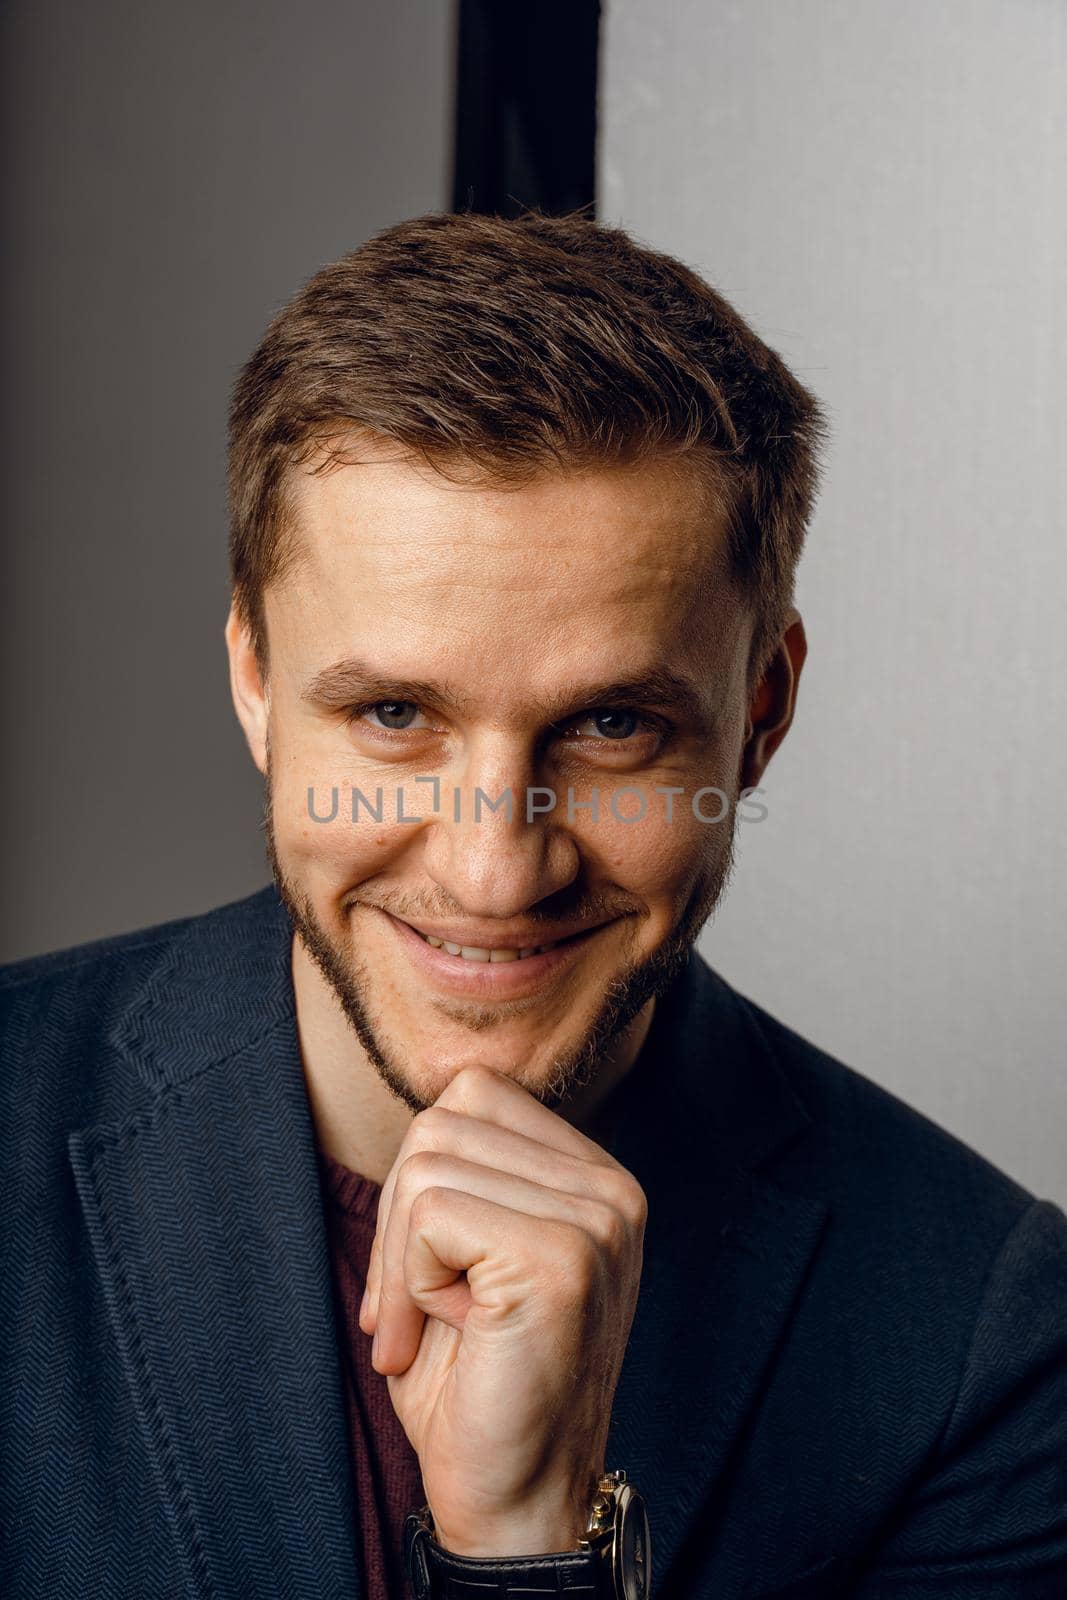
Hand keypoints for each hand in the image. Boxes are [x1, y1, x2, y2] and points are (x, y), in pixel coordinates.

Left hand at [358, 1064, 646, 1557]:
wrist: (516, 1501)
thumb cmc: (477, 1385)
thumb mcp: (469, 1255)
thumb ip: (465, 1173)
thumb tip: (424, 1100)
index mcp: (595, 1178)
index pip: (474, 1094)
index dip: (422, 1176)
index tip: (423, 1271)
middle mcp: (611, 1187)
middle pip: (442, 1120)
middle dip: (397, 1221)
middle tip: (414, 1313)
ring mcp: (596, 1218)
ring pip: (426, 1161)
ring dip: (402, 1258)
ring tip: (439, 1327)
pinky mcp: (562, 1256)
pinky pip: (430, 1210)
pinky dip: (411, 1281)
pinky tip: (451, 1336)